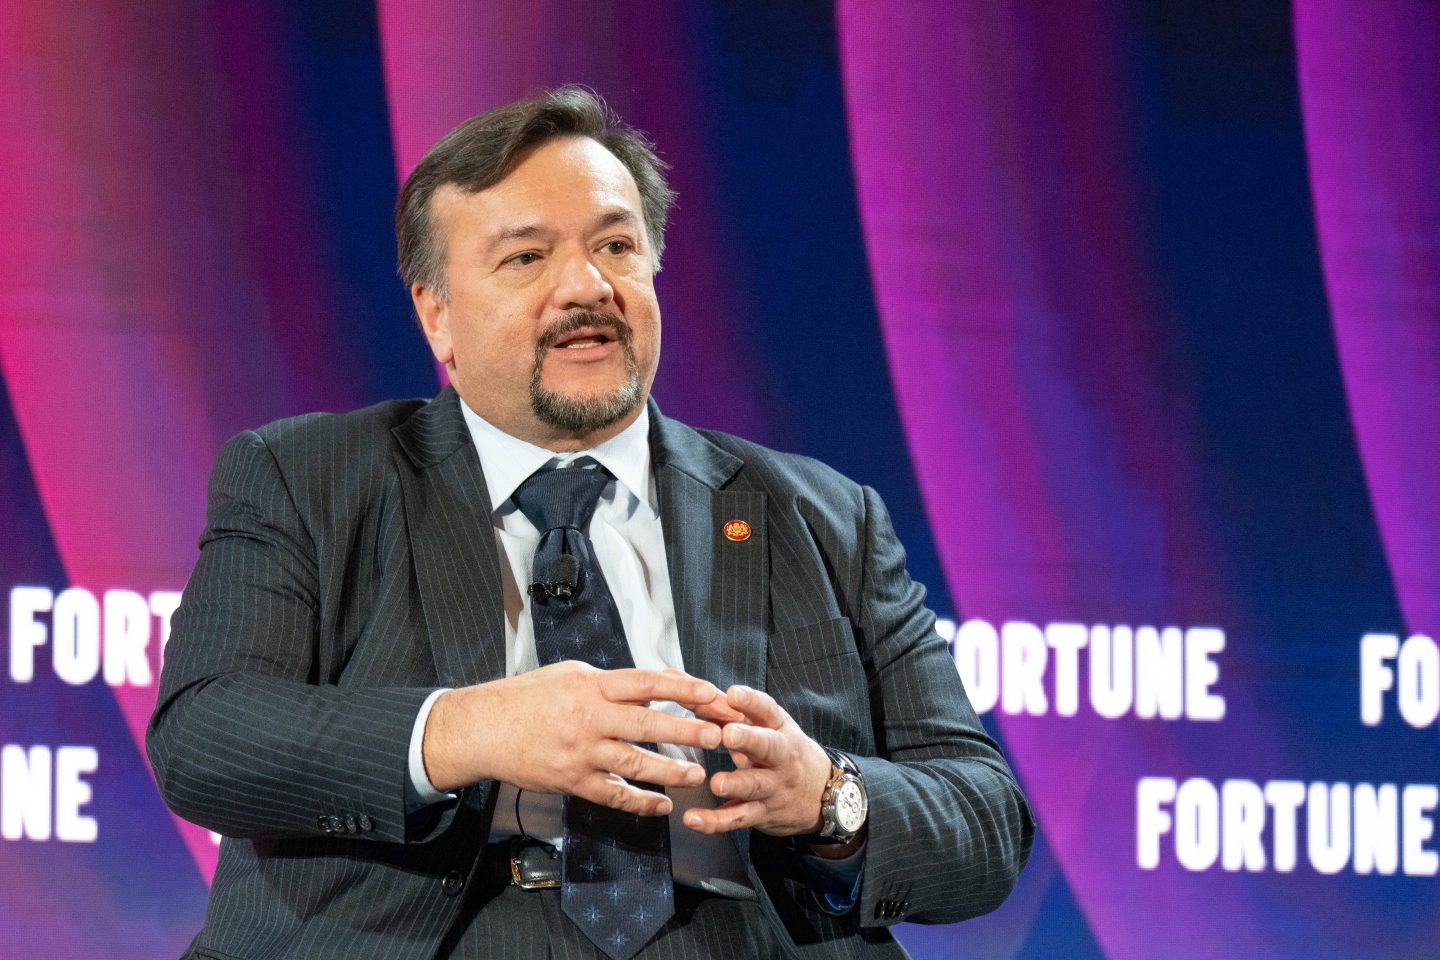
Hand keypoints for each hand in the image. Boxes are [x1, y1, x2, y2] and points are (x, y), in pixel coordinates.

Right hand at [422, 662, 726, 815]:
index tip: (712, 693)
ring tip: (697, 775)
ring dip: (670, 771)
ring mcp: (581, 751)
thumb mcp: (572, 675)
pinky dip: (639, 802)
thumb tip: (661, 679)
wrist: (484, 728)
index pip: (647, 683)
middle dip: (687, 730)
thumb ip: (615, 681)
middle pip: (648, 723)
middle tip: (717, 736)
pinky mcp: (571, 780)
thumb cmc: (529, 697)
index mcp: (592, 685)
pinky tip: (661, 806)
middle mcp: (589, 717)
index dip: (683, 687)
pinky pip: (612, 794)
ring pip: (635, 763)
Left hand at [682, 684, 832, 837]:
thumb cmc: (780, 749)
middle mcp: (780, 756)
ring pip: (755, 785)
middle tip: (728, 734)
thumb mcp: (763, 726)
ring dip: (735, 783)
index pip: (767, 710)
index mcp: (778, 728)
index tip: (733, 694)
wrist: (821, 794)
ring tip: (716, 784)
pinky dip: (715, 822)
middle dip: (749, 739)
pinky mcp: (762, 813)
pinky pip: (739, 818)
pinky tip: (693, 820)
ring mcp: (773, 786)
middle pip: (767, 746)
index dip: (751, 701)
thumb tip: (681, 682)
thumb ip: (724, 708)